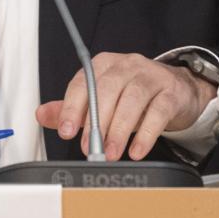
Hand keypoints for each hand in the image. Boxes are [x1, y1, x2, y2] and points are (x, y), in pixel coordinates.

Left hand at [35, 52, 216, 161]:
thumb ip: (73, 108)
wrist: (176, 90)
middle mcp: (127, 65)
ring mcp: (151, 77)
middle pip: (108, 89)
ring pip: (133, 99)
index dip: (72, 107)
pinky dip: (146, 133)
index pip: (84, 82)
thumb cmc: (135, 96)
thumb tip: (42, 115)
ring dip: (119, 129)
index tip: (65, 131)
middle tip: (89, 148)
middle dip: (96, 121)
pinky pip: (158, 112)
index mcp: (105, 64)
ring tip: (111, 153)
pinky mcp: (171, 93)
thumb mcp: (103, 100)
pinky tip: (136, 150)